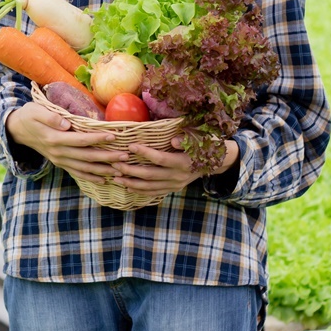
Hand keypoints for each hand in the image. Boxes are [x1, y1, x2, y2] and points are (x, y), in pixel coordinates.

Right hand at [5, 102, 126, 182]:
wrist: (17, 130)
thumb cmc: (29, 116)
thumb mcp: (36, 111)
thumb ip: (51, 117)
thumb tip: (67, 122)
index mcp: (54, 139)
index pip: (81, 140)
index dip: (98, 139)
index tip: (114, 137)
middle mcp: (59, 153)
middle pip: (87, 157)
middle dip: (107, 158)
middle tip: (126, 156)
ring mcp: (60, 160)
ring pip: (85, 168)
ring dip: (103, 170)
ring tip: (121, 170)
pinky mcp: (60, 163)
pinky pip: (77, 173)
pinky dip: (91, 177)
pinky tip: (105, 179)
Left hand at [109, 141, 240, 198]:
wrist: (215, 161)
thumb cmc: (204, 144)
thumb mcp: (199, 138)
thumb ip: (186, 139)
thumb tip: (174, 140)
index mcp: (183, 162)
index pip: (160, 159)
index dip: (145, 153)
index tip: (130, 146)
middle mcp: (178, 176)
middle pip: (151, 175)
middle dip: (131, 170)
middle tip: (115, 164)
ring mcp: (175, 184)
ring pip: (150, 186)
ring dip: (132, 182)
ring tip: (116, 177)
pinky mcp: (173, 189)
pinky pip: (154, 192)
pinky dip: (140, 190)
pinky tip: (127, 186)